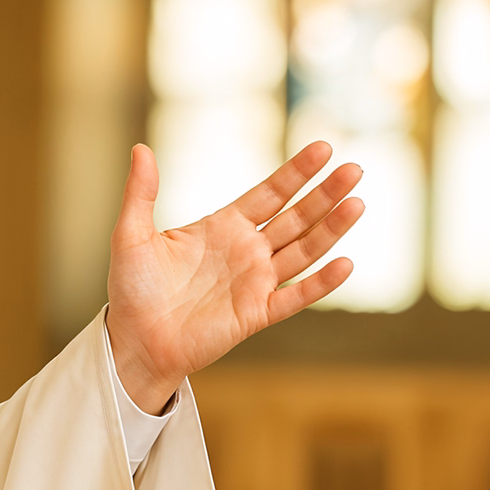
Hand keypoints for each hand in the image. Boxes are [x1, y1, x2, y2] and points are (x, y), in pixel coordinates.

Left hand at [105, 141, 364, 412]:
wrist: (134, 342)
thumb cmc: (132, 290)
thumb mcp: (132, 236)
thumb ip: (141, 193)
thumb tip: (140, 148)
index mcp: (222, 227)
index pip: (269, 193)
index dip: (296, 173)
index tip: (324, 148)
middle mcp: (246, 251)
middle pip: (295, 217)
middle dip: (325, 194)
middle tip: (354, 169)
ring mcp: (255, 282)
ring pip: (303, 251)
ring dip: (331, 229)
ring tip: (357, 203)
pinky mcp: (257, 314)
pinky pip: (295, 296)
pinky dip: (320, 283)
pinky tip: (344, 263)